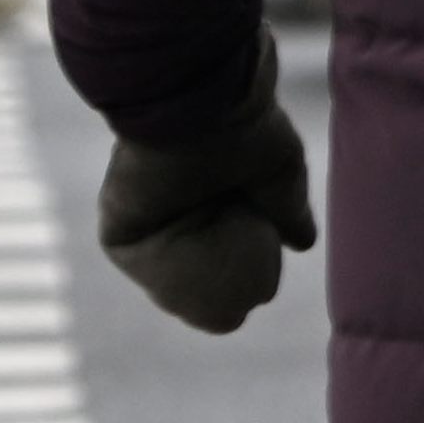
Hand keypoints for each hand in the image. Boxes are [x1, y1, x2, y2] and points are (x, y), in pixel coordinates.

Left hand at [98, 44, 316, 335]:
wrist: (199, 109)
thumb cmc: (245, 131)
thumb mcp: (281, 175)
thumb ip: (288, 211)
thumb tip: (303, 243)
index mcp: (211, 192)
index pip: (223, 244)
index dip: (243, 269)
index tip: (262, 288)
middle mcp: (176, 205)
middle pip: (194, 265)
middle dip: (216, 291)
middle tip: (242, 308)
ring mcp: (146, 216)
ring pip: (167, 273)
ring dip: (192, 296)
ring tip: (226, 313)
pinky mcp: (120, 225)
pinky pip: (142, 266)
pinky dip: (168, 286)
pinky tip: (198, 300)